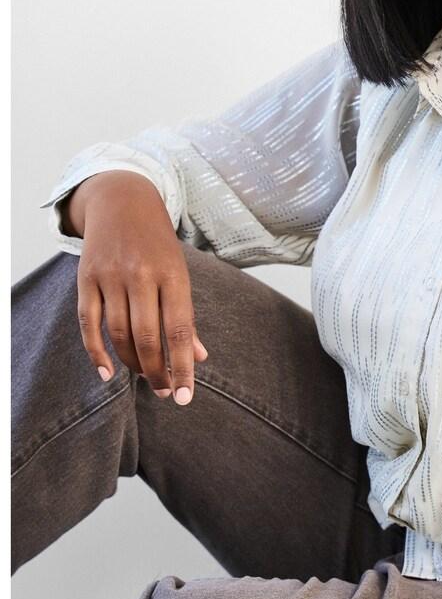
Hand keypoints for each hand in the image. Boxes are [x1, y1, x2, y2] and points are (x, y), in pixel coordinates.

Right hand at [71, 172, 207, 402]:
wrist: (123, 202)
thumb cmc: (158, 246)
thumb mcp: (180, 274)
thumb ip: (186, 317)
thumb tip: (199, 358)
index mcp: (172, 274)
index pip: (180, 329)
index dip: (183, 366)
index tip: (186, 396)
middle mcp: (141, 274)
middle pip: (148, 337)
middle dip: (158, 372)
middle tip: (166, 393)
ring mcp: (111, 275)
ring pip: (119, 334)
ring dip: (132, 364)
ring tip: (145, 378)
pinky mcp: (85, 277)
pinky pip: (89, 323)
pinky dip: (96, 352)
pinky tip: (107, 372)